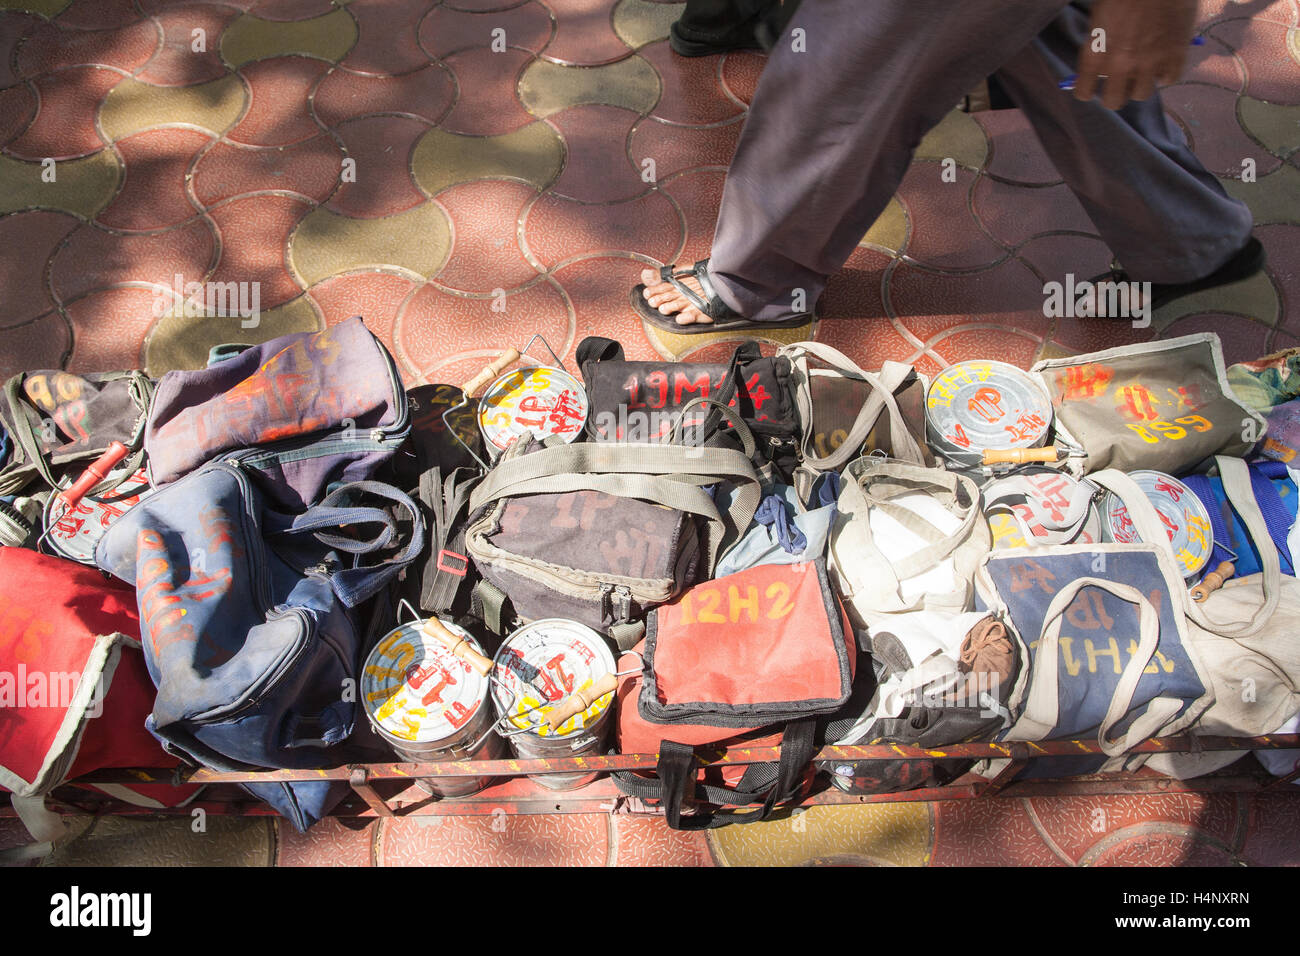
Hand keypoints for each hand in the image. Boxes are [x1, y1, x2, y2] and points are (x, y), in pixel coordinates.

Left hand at [1075, 0, 1199, 108]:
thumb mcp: (1099, 17)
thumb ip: (1097, 45)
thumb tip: (1097, 67)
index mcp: (1095, 54)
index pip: (1083, 92)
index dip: (1087, 90)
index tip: (1091, 87)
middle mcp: (1120, 65)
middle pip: (1113, 101)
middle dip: (1114, 94)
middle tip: (1119, 83)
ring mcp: (1149, 62)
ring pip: (1141, 94)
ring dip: (1140, 85)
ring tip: (1143, 70)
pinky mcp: (1175, 55)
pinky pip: (1169, 79)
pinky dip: (1166, 74)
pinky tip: (1163, 62)